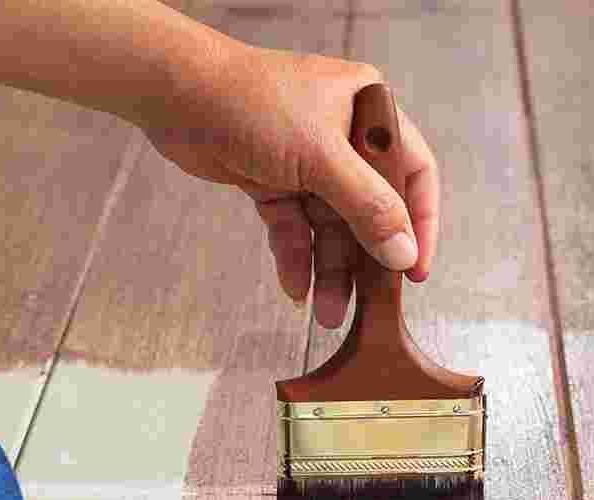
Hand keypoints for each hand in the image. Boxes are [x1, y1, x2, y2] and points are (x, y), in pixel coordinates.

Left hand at [141, 42, 440, 328]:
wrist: (173, 94)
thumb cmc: (249, 101)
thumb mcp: (320, 156)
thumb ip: (367, 207)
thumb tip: (403, 252)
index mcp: (368, 111)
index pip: (413, 173)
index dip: (420, 222)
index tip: (416, 268)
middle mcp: (342, 135)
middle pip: (369, 208)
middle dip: (364, 258)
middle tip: (368, 304)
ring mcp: (306, 159)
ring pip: (329, 225)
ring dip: (329, 268)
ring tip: (328, 313)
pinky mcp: (272, 179)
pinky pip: (294, 227)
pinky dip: (295, 256)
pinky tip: (295, 287)